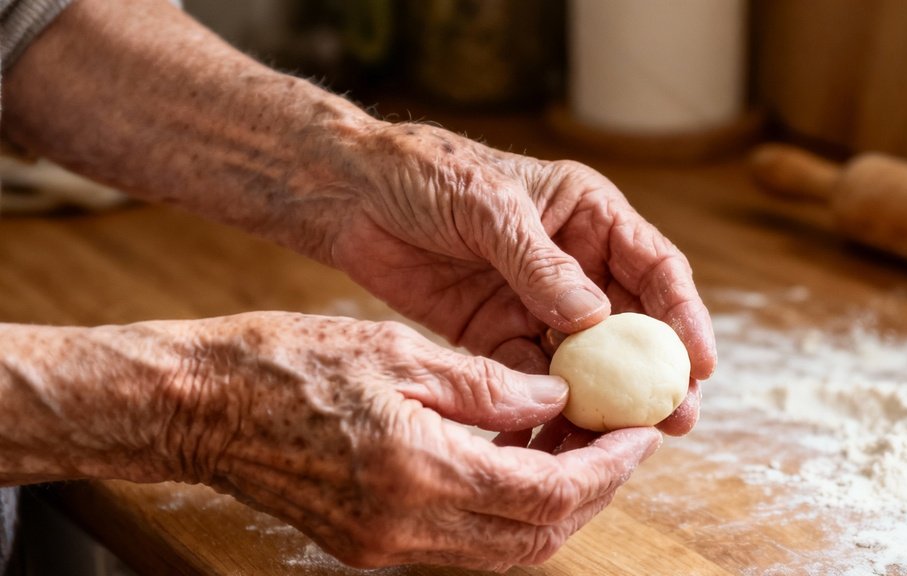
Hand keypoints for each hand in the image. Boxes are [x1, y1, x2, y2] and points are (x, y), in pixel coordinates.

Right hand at [156, 312, 661, 569]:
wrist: (199, 408)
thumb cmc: (287, 363)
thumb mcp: (397, 350)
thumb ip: (486, 383)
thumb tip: (556, 394)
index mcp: (420, 471)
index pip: (549, 491)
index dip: (608, 467)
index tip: (642, 434)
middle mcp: (408, 527)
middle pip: (537, 537)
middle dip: (595, 493)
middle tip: (625, 445)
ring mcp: (386, 547)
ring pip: (507, 550)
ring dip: (557, 508)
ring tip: (585, 451)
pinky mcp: (370, 546)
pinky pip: (466, 543)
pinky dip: (508, 512)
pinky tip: (523, 463)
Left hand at [327, 123, 715, 434]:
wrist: (350, 193)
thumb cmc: (426, 173)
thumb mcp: (489, 207)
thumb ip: (540, 264)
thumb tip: (595, 321)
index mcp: (589, 216)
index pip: (656, 267)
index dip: (684, 316)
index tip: (700, 363)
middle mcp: (574, 264)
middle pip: (630, 326)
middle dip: (654, 374)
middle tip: (674, 420)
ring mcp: (536, 303)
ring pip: (585, 363)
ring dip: (601, 402)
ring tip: (613, 445)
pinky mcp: (495, 334)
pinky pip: (530, 380)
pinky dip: (541, 410)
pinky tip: (547, 440)